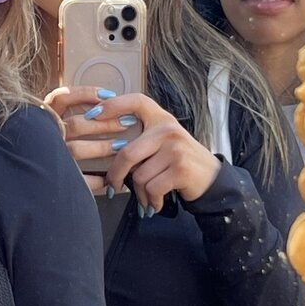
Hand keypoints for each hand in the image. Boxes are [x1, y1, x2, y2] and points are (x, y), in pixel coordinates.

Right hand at [44, 85, 118, 195]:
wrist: (19, 179)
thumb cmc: (42, 142)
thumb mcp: (50, 121)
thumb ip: (69, 112)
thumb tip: (105, 102)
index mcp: (42, 118)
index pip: (61, 98)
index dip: (85, 94)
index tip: (108, 95)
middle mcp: (42, 135)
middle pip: (76, 124)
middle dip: (104, 123)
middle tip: (127, 122)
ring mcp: (45, 157)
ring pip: (75, 149)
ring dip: (101, 147)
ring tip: (122, 147)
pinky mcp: (51, 178)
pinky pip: (76, 179)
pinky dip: (94, 179)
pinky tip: (107, 178)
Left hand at [48, 88, 221, 212]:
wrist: (212, 180)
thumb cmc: (178, 162)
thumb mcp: (162, 142)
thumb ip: (139, 139)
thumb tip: (102, 148)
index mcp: (161, 118)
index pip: (136, 101)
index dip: (112, 105)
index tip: (92, 115)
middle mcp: (168, 128)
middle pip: (127, 153)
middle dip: (116, 176)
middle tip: (113, 187)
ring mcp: (176, 148)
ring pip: (139, 176)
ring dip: (140, 193)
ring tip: (148, 196)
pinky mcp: (181, 168)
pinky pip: (152, 188)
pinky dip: (151, 201)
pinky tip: (156, 203)